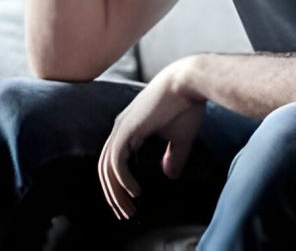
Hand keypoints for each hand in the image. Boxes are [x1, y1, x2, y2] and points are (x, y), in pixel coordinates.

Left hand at [98, 61, 205, 220]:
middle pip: (105, 168)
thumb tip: (169, 175)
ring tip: (128, 209)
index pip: (114, 163)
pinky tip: (134, 192)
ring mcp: (121, 127)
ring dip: (116, 192)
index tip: (129, 205)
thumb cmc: (187, 105)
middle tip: (125, 214)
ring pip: (107, 167)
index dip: (118, 185)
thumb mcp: (181, 138)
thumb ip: (173, 156)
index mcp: (129, 129)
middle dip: (113, 194)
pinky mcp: (127, 128)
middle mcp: (120, 128)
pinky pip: (116, 160)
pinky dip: (122, 179)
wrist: (190, 81)